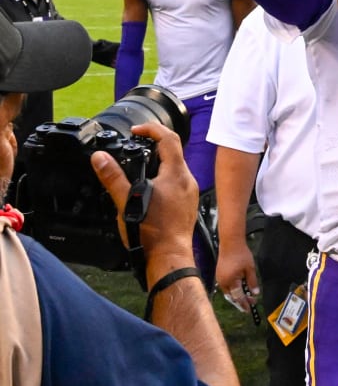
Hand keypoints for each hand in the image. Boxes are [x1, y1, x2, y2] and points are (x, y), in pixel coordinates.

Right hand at [91, 123, 198, 266]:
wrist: (169, 256)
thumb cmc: (152, 232)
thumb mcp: (127, 201)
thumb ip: (112, 177)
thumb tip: (99, 158)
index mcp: (176, 174)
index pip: (169, 138)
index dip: (152, 129)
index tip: (137, 130)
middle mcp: (187, 180)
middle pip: (173, 152)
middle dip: (154, 144)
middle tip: (136, 144)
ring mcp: (189, 193)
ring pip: (175, 168)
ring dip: (158, 162)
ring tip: (139, 166)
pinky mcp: (187, 204)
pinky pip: (177, 183)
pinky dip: (163, 177)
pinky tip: (149, 189)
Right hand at [216, 236, 260, 315]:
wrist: (230, 243)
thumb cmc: (241, 254)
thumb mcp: (250, 268)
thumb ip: (252, 282)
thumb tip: (255, 293)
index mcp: (231, 281)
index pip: (238, 297)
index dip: (244, 304)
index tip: (249, 309)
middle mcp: (223, 282)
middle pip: (232, 296)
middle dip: (241, 301)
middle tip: (250, 303)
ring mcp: (219, 278)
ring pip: (228, 292)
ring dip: (237, 295)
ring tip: (246, 297)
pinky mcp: (219, 274)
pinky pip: (226, 286)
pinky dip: (232, 289)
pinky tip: (239, 288)